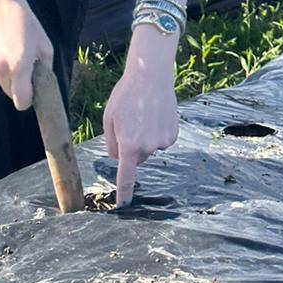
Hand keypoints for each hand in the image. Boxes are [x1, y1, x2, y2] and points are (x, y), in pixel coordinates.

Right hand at [0, 0, 53, 110]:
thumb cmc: (26, 23)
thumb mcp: (45, 45)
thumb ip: (45, 69)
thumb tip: (42, 85)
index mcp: (20, 66)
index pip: (21, 102)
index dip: (27, 99)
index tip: (30, 92)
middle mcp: (1, 69)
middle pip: (11, 93)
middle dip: (18, 85)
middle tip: (22, 66)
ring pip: (1, 82)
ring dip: (7, 75)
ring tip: (10, 52)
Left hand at [102, 35, 180, 205]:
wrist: (151, 75)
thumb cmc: (125, 95)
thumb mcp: (109, 118)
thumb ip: (111, 144)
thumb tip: (117, 160)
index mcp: (129, 145)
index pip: (126, 177)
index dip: (124, 194)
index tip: (122, 206)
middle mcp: (148, 147)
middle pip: (136, 159)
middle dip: (131, 148)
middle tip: (130, 123)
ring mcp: (163, 142)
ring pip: (149, 149)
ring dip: (145, 138)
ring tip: (143, 115)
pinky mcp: (173, 135)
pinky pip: (161, 141)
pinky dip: (157, 132)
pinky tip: (155, 115)